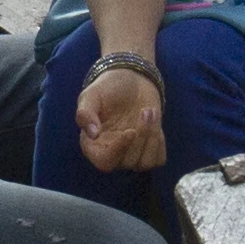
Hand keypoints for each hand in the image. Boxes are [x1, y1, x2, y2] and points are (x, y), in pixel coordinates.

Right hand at [74, 57, 167, 175]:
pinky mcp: (148, 151)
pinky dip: (159, 142)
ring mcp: (131, 155)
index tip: (130, 131)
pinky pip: (158, 159)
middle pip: (129, 162)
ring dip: (152, 137)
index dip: (118, 151)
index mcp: (93, 145)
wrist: (131, 80)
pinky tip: (155, 123)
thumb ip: (85, 113)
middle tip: (145, 111)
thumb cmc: (108, 88)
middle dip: (141, 136)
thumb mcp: (92, 95)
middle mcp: (111, 154)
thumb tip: (92, 134)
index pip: (104, 162)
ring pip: (145, 163)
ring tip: (150, 111)